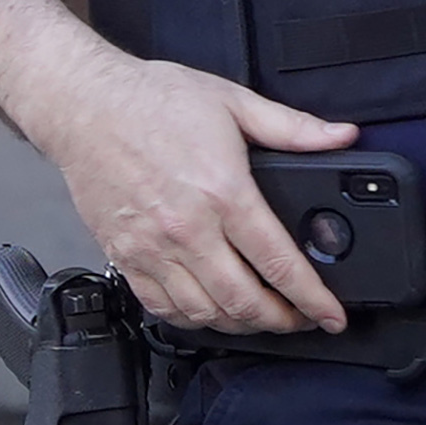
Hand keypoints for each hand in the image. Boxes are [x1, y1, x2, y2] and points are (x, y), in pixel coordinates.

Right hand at [28, 47, 356, 334]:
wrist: (83, 104)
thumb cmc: (151, 99)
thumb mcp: (233, 101)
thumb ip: (292, 127)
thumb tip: (342, 135)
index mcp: (223, 192)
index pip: (278, 263)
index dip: (312, 298)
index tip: (331, 316)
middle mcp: (187, 228)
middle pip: (243, 301)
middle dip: (281, 322)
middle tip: (301, 320)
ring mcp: (152, 248)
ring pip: (203, 313)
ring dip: (239, 325)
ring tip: (260, 316)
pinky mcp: (124, 256)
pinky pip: (162, 307)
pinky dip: (192, 319)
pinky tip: (210, 310)